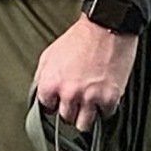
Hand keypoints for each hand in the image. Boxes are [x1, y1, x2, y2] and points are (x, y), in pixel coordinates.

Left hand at [33, 17, 137, 131]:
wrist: (107, 25)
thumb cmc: (80, 37)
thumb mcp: (50, 54)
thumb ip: (43, 77)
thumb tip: (41, 94)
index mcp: (51, 84)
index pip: (46, 108)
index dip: (54, 102)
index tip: (60, 99)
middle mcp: (69, 94)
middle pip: (66, 118)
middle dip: (71, 109)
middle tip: (78, 98)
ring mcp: (90, 98)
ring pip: (84, 124)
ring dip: (87, 115)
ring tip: (91, 103)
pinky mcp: (109, 98)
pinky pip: (105, 115)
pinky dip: (106, 108)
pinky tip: (104, 96)